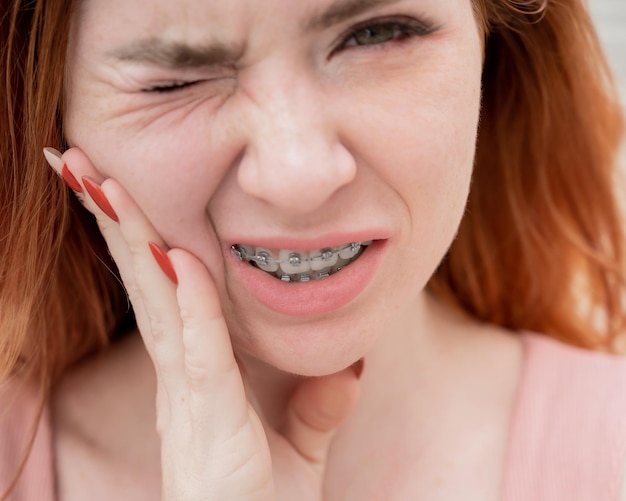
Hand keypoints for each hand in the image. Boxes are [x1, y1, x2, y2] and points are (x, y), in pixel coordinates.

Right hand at [44, 147, 361, 499]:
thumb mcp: (298, 449)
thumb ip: (317, 406)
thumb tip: (351, 365)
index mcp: (195, 377)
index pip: (165, 291)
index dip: (141, 239)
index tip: (117, 188)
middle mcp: (181, 378)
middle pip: (145, 282)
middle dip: (114, 220)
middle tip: (78, 160)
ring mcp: (188, 398)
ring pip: (156, 303)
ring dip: (131, 239)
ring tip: (97, 180)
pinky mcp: (209, 422)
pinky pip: (197, 349)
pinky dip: (188, 301)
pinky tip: (176, 255)